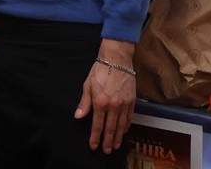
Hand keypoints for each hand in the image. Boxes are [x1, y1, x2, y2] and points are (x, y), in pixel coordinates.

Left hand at [75, 39, 136, 153]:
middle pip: (111, 128)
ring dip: (118, 137)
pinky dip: (126, 126)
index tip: (94, 146)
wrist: (116, 60)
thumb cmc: (100, 71)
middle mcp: (113, 106)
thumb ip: (84, 103)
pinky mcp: (132, 101)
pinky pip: (129, 118)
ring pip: (121, 125)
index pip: (97, 125)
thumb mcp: (87, 85)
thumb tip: (78, 116)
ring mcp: (124, 104)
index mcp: (100, 102)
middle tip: (107, 151)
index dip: (96, 137)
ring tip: (116, 145)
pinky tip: (123, 131)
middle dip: (108, 141)